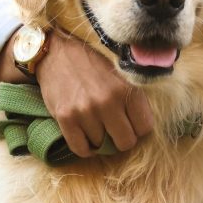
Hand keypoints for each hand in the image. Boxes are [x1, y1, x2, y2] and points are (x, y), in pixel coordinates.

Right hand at [36, 31, 153, 157]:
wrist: (57, 54)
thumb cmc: (92, 66)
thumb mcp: (120, 76)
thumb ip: (132, 99)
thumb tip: (141, 130)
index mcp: (126, 90)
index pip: (145, 128)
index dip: (138, 128)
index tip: (129, 123)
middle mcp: (108, 102)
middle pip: (126, 142)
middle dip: (121, 139)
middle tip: (114, 130)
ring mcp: (85, 111)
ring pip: (102, 146)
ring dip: (99, 140)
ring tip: (95, 125)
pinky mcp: (66, 118)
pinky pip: (80, 149)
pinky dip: (84, 148)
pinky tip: (85, 137)